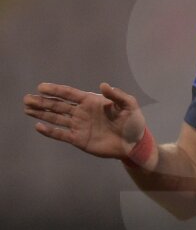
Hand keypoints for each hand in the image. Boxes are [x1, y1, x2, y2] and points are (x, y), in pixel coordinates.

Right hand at [24, 82, 147, 159]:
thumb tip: (103, 85)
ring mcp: (79, 126)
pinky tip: (38, 127)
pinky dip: (50, 131)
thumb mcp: (129, 105)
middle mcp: (82, 112)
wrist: (134, 144)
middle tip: (27, 98)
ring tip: (27, 108)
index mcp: (91, 102)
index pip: (69, 94)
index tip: (41, 87)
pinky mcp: (79, 139)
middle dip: (43, 101)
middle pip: (58, 105)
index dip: (55, 90)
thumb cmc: (133, 122)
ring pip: (56, 118)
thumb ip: (117, 95)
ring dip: (41, 114)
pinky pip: (61, 134)